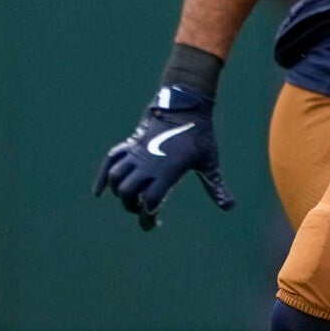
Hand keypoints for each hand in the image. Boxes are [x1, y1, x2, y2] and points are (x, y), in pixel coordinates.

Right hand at [95, 87, 233, 229]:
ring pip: (116, 178)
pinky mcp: (131, 145)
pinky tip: (99, 192)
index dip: (148, 217)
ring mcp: (137, 154)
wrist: (185, 107)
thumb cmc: (200, 136)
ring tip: (133, 198)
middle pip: (128, 193)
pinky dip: (102, 177)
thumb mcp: (210, 163)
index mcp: (168, 171)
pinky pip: (110, 160)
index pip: (150, 202)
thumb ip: (215, 187)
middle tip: (144, 210)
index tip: (152, 224)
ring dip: (120, 193)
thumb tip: (230, 206)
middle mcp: (148, 164)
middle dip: (133, 207)